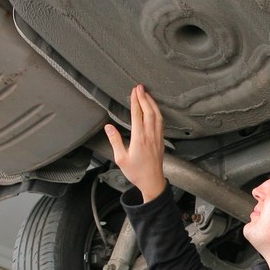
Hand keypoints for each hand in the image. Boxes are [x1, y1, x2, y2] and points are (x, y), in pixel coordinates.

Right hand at [104, 84, 166, 202]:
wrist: (152, 182)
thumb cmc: (136, 172)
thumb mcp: (121, 158)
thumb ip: (115, 141)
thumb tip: (108, 127)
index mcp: (139, 138)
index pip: (137, 115)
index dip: (135, 101)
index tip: (133, 91)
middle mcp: (150, 135)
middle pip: (148, 111)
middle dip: (144, 97)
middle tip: (139, 87)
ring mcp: (157, 137)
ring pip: (157, 115)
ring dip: (152, 103)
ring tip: (147, 94)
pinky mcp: (161, 140)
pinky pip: (161, 122)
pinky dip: (157, 112)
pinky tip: (154, 109)